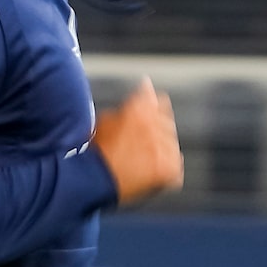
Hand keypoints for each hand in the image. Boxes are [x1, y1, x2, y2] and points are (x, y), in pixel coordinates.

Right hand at [91, 78, 181, 205]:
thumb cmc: (94, 152)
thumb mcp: (106, 119)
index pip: (161, 101)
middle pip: (167, 125)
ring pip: (171, 147)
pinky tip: (147, 176)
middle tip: (137, 148)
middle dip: (156, 134)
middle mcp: (155, 124)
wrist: (91, 181)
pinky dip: (165, 175)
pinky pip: (175, 170)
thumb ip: (130, 104)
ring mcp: (164, 147)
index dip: (154, 111)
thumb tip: (146, 85)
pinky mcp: (168, 168)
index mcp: (140, 108)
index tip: (150, 118)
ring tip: (139, 164)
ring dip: (161, 153)